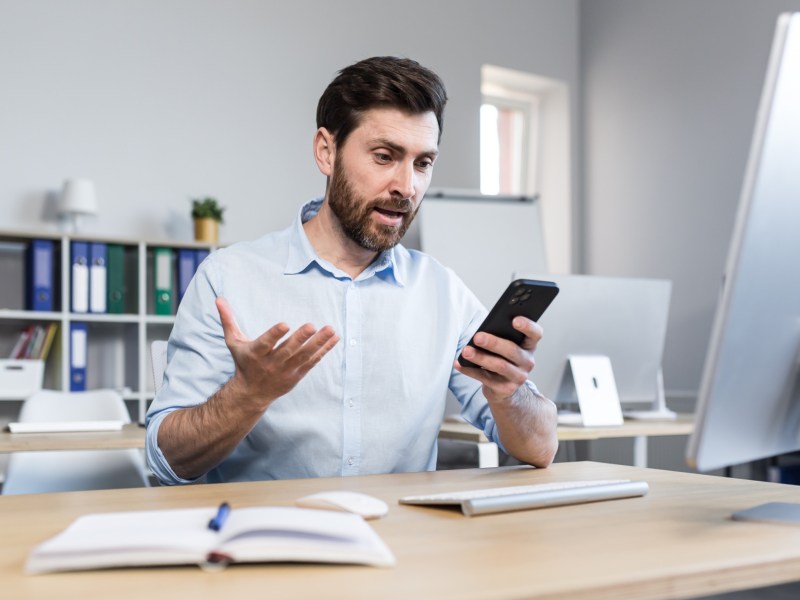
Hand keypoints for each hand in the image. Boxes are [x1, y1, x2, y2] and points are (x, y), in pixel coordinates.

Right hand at [216, 297, 339, 408]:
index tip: (284, 324)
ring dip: (318, 343)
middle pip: (288, 350)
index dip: (274, 335)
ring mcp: (285, 371)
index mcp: (255, 354)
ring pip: (304, 356)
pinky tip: (334, 338)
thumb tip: (219, 299)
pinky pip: (312, 362)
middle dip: (300, 338)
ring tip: (330, 329)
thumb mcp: (233, 342)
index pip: (265, 343)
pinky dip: (324, 350)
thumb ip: (228, 320)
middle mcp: (271, 363)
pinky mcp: (296, 375)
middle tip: (311, 326)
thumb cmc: (243, 363)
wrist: (251, 393)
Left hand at [454, 316, 541, 402]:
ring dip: (480, 357)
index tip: (514, 319)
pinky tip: (459, 363)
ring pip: (499, 366)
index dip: (528, 326)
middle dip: (494, 343)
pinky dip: (470, 370)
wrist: (504, 388)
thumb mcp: (504, 346)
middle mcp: (527, 361)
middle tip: (477, 337)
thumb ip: (500, 336)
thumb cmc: (502, 358)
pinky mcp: (506, 389)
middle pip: (512, 350)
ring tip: (466, 351)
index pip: (535, 334)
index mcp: (528, 346)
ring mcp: (518, 377)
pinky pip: (486, 379)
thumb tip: (482, 332)